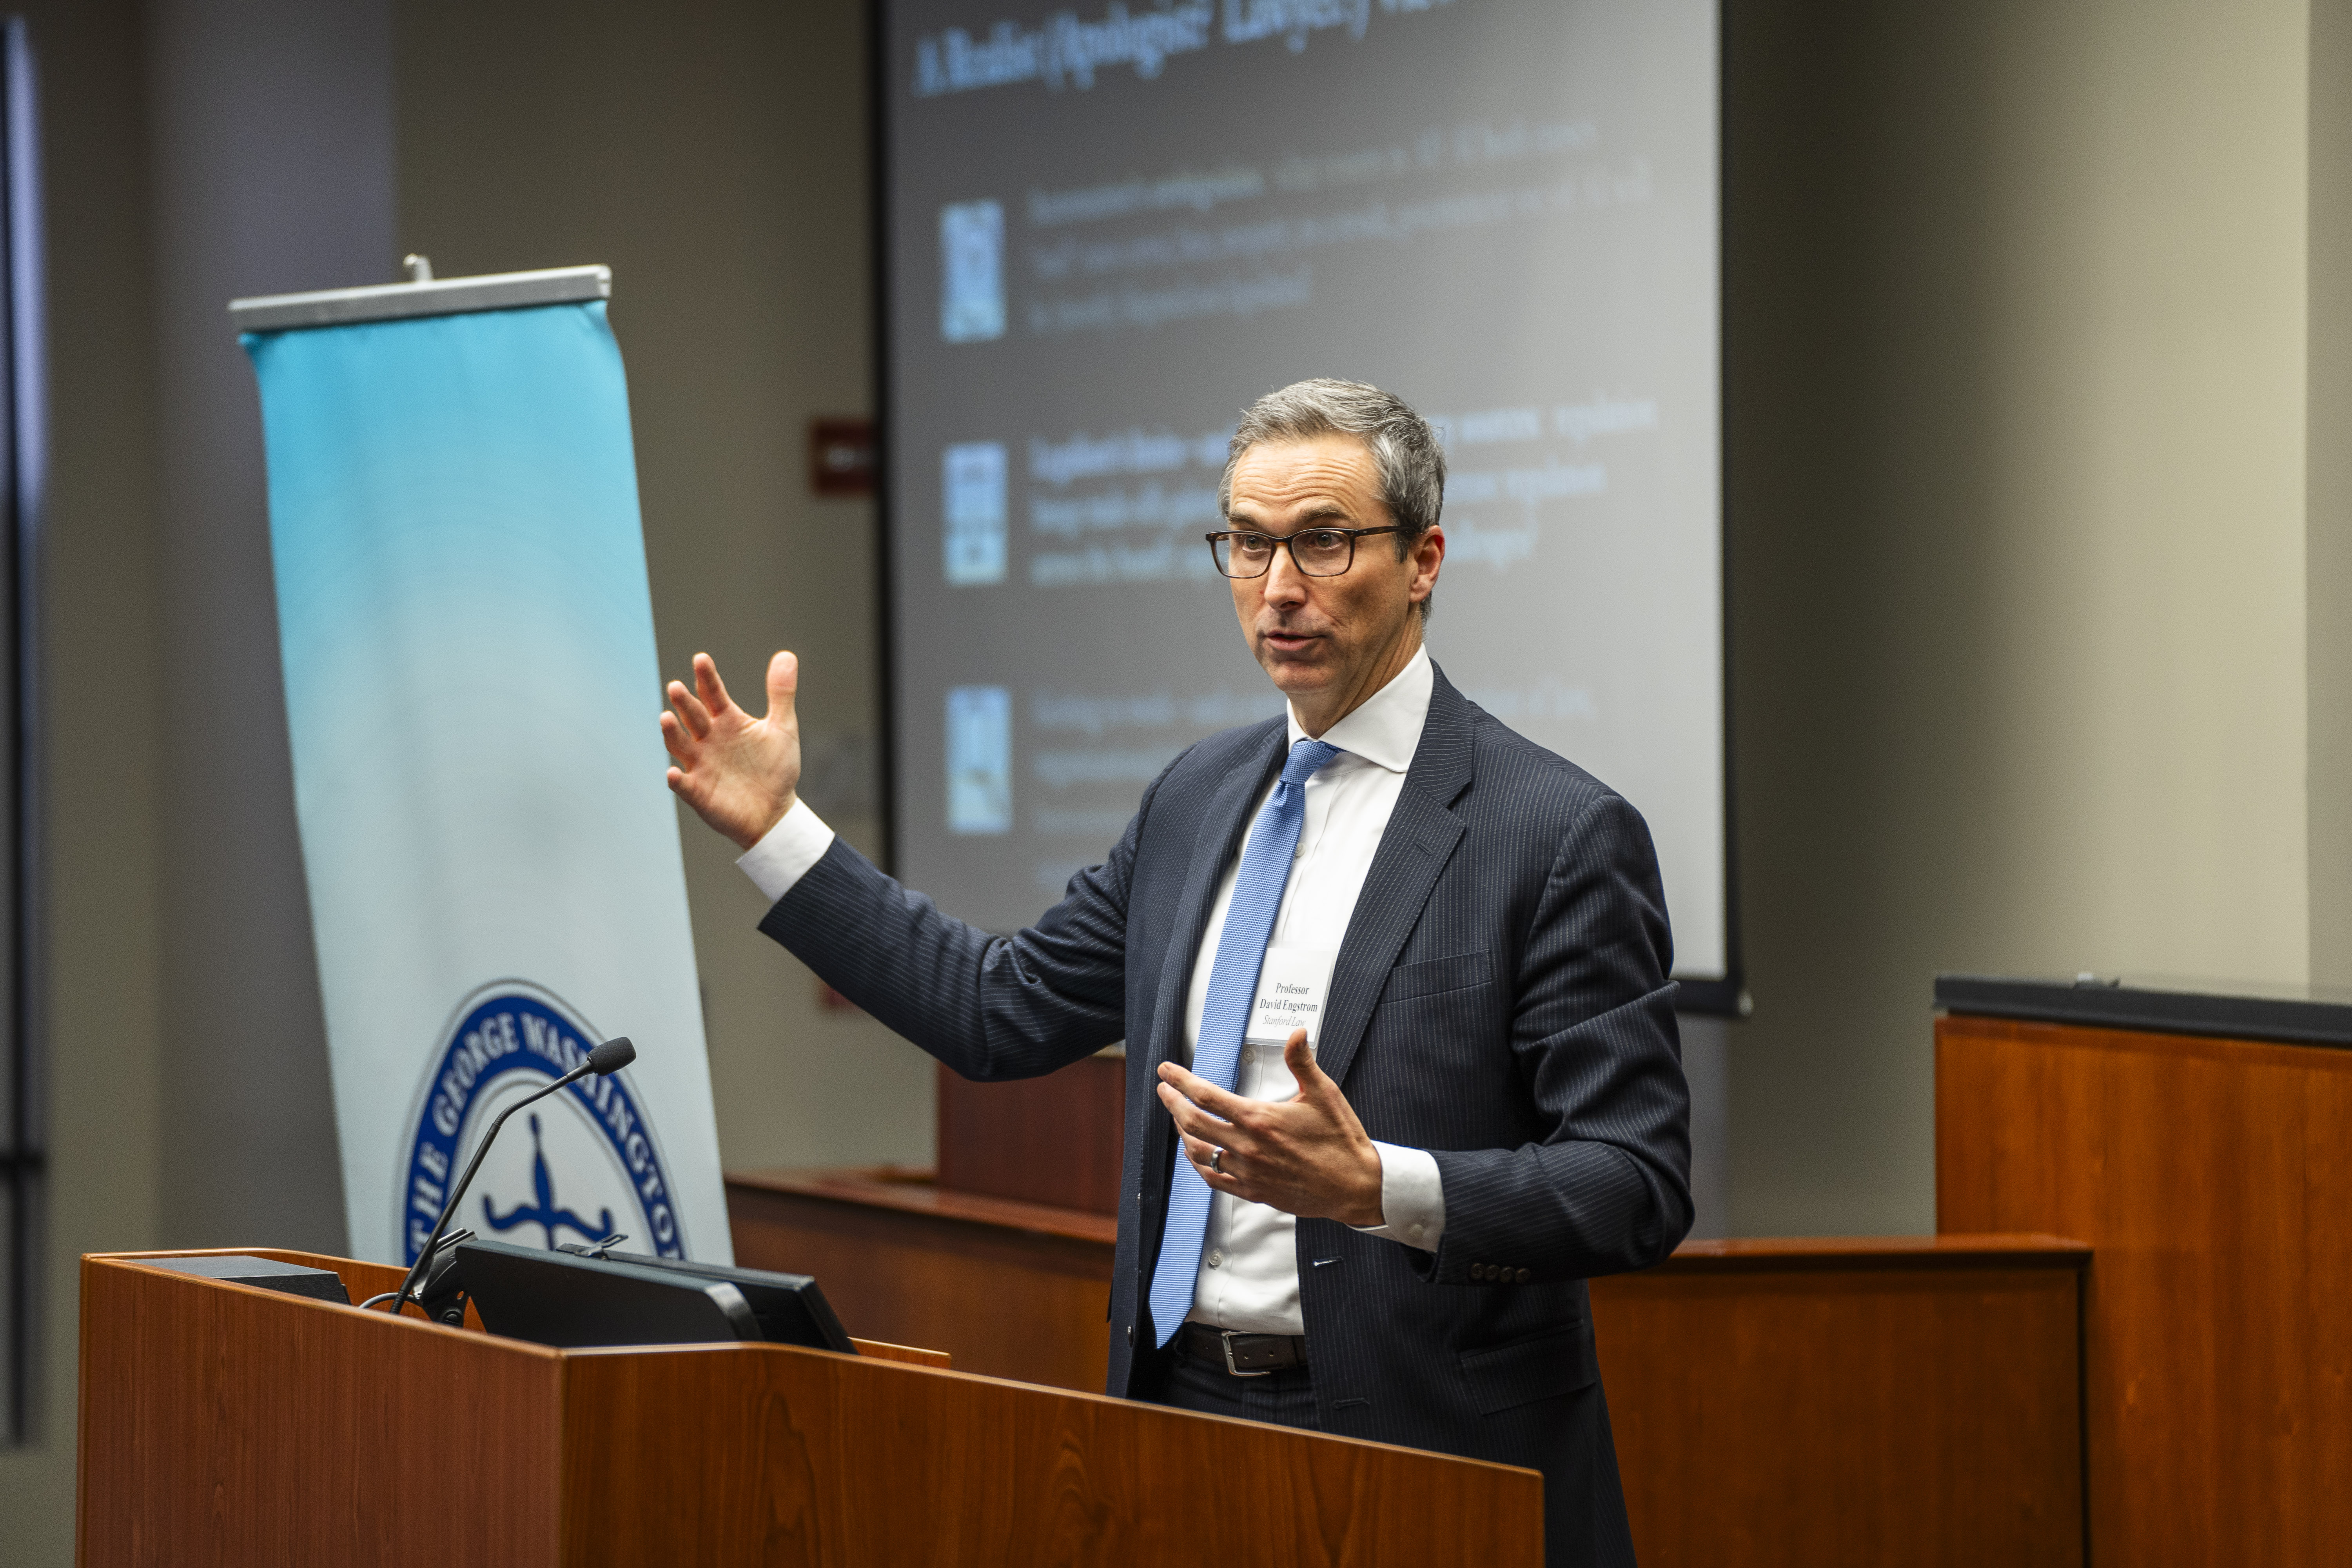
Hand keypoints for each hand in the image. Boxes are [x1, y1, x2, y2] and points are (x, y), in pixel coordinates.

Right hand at [661, 651, 801, 849]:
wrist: (776, 811)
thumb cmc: (776, 768)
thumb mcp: (783, 728)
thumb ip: (781, 693)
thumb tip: (786, 655)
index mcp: (727, 720)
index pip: (712, 693)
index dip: (706, 677)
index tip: (701, 659)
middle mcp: (708, 739)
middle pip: (692, 716)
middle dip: (684, 702)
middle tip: (676, 686)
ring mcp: (700, 765)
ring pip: (680, 745)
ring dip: (672, 733)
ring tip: (665, 718)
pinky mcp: (698, 792)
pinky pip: (683, 784)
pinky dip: (677, 779)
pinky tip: (673, 773)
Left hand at [1156, 1028, 1384, 1225]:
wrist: (1355, 1186)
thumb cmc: (1341, 1139)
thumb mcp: (1324, 1093)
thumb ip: (1302, 1062)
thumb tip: (1297, 1033)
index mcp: (1260, 1119)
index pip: (1206, 1096)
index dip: (1181, 1080)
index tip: (1166, 1071)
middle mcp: (1248, 1147)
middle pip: (1193, 1122)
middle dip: (1172, 1103)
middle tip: (1164, 1090)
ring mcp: (1248, 1172)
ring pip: (1199, 1152)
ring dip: (1182, 1132)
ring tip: (1178, 1117)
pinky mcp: (1253, 1191)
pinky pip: (1213, 1178)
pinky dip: (1198, 1163)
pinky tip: (1195, 1153)